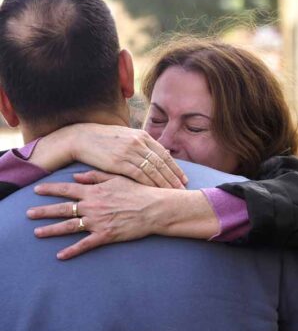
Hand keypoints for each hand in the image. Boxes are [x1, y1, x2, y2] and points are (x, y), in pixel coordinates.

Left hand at [27, 171, 217, 259]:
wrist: (154, 208)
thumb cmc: (138, 191)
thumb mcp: (117, 178)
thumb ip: (95, 176)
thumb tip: (76, 176)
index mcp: (94, 191)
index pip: (67, 189)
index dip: (51, 189)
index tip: (37, 190)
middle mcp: (92, 206)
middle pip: (62, 209)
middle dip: (43, 211)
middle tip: (28, 214)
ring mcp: (97, 222)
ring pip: (69, 227)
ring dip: (51, 230)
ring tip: (37, 233)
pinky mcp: (105, 236)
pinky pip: (85, 245)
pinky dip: (72, 251)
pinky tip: (60, 256)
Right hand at [31, 123, 187, 188]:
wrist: (81, 137)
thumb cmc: (104, 139)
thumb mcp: (127, 137)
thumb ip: (143, 145)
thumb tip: (161, 152)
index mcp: (142, 136)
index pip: (164, 154)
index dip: (175, 168)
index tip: (183, 179)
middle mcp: (138, 143)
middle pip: (162, 163)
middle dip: (174, 178)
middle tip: (183, 189)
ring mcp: (129, 152)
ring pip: (153, 170)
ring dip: (164, 183)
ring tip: (173, 193)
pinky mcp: (119, 162)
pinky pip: (139, 175)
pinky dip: (149, 184)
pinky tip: (156, 192)